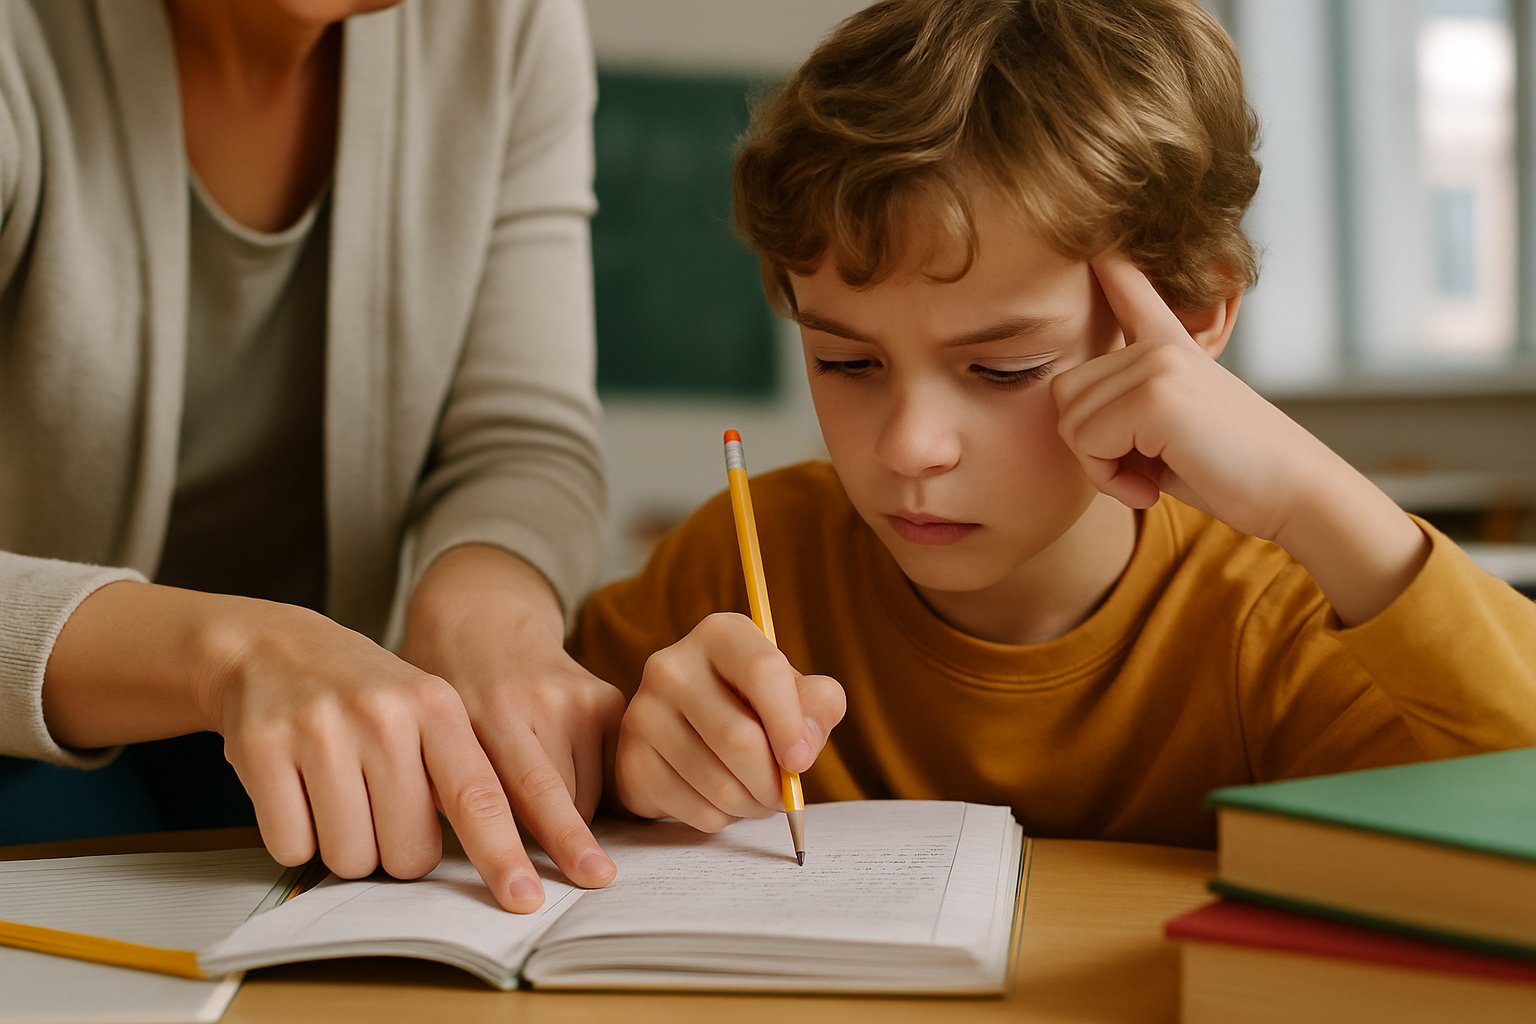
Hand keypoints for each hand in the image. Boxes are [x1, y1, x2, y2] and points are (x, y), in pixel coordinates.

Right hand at [205, 600, 551, 912]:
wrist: (271, 647)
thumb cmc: (362, 696)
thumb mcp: (425, 709)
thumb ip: (461, 772)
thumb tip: (499, 858)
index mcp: (435, 706)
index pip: (478, 797)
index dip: (503, 854)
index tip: (526, 898)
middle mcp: (382, 715)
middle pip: (410, 853)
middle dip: (396, 852)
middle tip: (378, 808)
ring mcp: (319, 730)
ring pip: (350, 859)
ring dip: (344, 847)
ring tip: (336, 794)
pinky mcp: (262, 749)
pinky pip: (292, 847)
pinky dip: (295, 837)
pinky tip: (297, 791)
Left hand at [399, 546, 623, 890]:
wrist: (483, 619)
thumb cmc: (449, 693)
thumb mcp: (427, 733)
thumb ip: (442, 787)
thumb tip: (471, 861)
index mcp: (466, 714)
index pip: (490, 798)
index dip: (506, 849)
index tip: (524, 894)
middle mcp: (519, 701)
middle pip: (552, 794)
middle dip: (571, 845)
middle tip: (593, 880)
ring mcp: (567, 695)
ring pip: (583, 787)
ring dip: (570, 818)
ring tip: (548, 807)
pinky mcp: (602, 696)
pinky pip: (608, 769)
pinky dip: (594, 790)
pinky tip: (572, 779)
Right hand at [614, 612, 845, 831]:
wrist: (685, 728)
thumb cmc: (752, 704)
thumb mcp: (795, 692)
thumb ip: (818, 705)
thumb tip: (802, 745)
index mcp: (720, 634)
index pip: (762, 672)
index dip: (790, 724)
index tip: (802, 761)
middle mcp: (671, 665)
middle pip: (739, 738)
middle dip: (773, 781)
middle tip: (784, 793)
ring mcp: (644, 712)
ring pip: (718, 783)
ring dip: (752, 805)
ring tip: (756, 795)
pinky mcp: (631, 760)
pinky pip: (695, 810)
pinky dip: (723, 818)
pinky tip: (722, 799)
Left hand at [1051, 254, 1329, 541]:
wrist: (1295, 492)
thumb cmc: (1231, 472)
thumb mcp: (1171, 428)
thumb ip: (1124, 408)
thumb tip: (1066, 401)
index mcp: (1168, 344)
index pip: (1127, 284)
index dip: (1106, 260)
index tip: (1095, 230)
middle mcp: (1158, 345)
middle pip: (1064, 390)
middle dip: (1089, 446)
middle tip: (1139, 469)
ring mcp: (1156, 363)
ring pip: (1070, 420)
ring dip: (1100, 466)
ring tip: (1149, 476)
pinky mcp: (1154, 395)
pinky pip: (1088, 443)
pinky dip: (1109, 479)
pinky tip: (1151, 488)